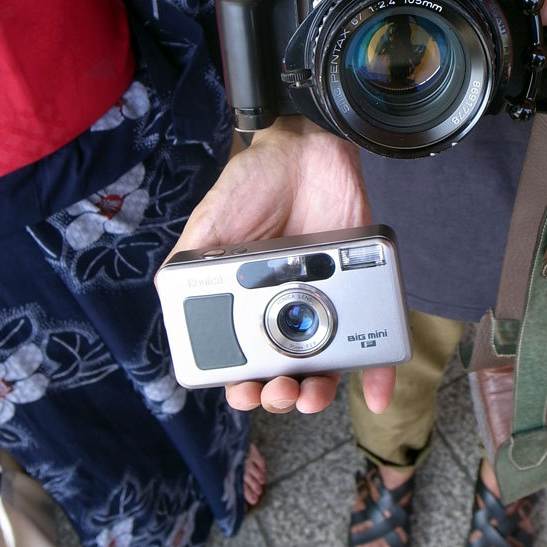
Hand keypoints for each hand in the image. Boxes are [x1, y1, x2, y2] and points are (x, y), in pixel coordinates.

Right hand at [172, 116, 395, 413]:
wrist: (306, 150)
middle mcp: (283, 313)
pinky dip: (379, 373)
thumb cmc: (251, 185)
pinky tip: (376, 396)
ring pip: (324, 367)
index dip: (241, 386)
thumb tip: (168, 297)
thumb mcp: (211, 222)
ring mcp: (323, 307)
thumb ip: (190, 261)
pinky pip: (373, 340)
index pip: (241, 361)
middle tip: (278, 390)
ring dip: (318, 394)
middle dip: (278, 395)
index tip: (243, 392)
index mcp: (243, 306)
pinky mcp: (360, 294)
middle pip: (282, 373)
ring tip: (312, 394)